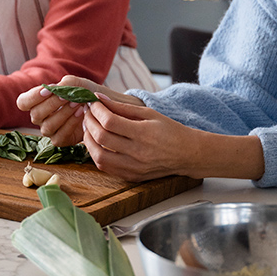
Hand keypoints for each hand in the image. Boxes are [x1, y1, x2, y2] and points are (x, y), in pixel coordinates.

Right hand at [16, 75, 141, 146]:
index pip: (23, 102)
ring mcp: (50, 130)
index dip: (33, 96)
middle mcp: (40, 117)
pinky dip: (70, 124)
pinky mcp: (61, 140)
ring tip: (78, 103)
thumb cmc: (86, 92)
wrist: (103, 106)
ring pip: (47, 126)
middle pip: (35, 114)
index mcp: (38, 101)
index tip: (49, 90)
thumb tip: (55, 89)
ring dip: (63, 114)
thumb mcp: (78, 83)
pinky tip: (81, 115)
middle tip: (68, 96)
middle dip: (53, 104)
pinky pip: (59, 136)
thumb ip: (67, 84)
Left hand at [82, 93, 264, 182]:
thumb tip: (100, 98)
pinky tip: (97, 143)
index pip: (110, 122)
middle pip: (102, 138)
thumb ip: (123, 107)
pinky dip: (96, 155)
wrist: (187, 154)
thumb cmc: (170, 130)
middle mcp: (138, 153)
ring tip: (90, 128)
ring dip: (89, 140)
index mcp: (144, 134)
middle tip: (89, 113)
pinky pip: (106, 168)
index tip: (93, 103)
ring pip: (99, 157)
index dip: (97, 111)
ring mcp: (134, 168)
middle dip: (90, 123)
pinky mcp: (131, 177)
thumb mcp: (149, 113)